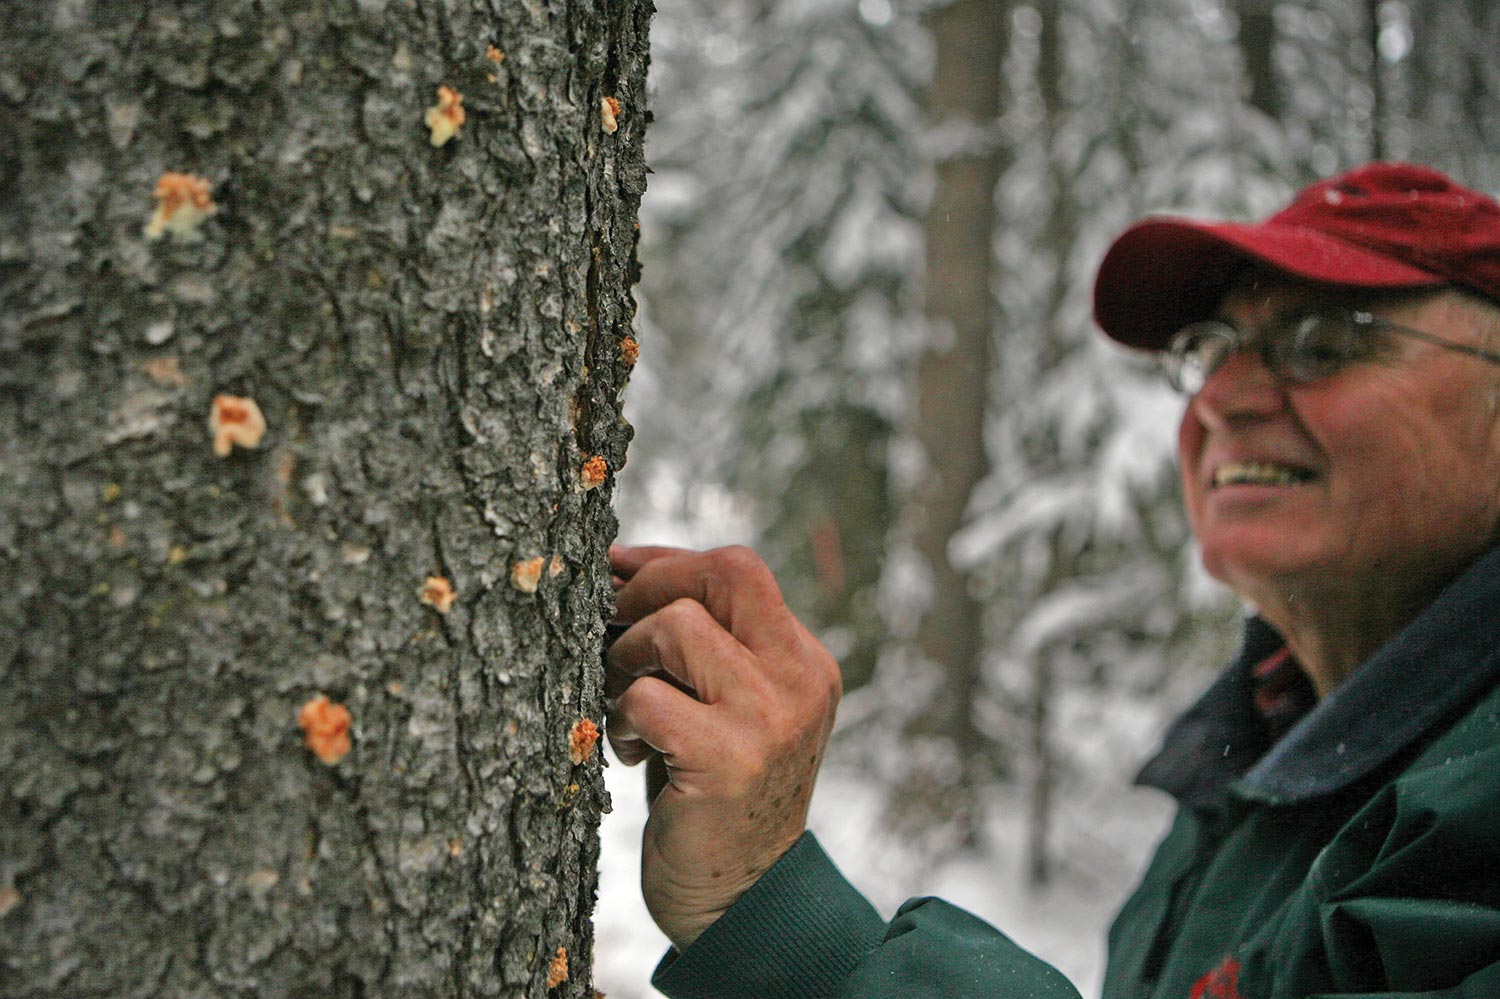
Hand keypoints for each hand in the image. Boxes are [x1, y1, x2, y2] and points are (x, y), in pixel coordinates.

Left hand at [605, 544, 841, 948]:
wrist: (741, 902)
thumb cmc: (713, 795)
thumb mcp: (729, 709)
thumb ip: (704, 647)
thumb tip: (622, 571)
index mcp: (804, 661)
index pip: (739, 570)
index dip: (668, 562)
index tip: (617, 572)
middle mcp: (800, 680)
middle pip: (723, 574)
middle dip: (648, 587)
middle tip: (610, 624)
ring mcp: (770, 719)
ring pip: (678, 627)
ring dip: (627, 656)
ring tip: (623, 700)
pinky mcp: (729, 760)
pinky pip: (648, 697)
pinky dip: (621, 717)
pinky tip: (627, 751)